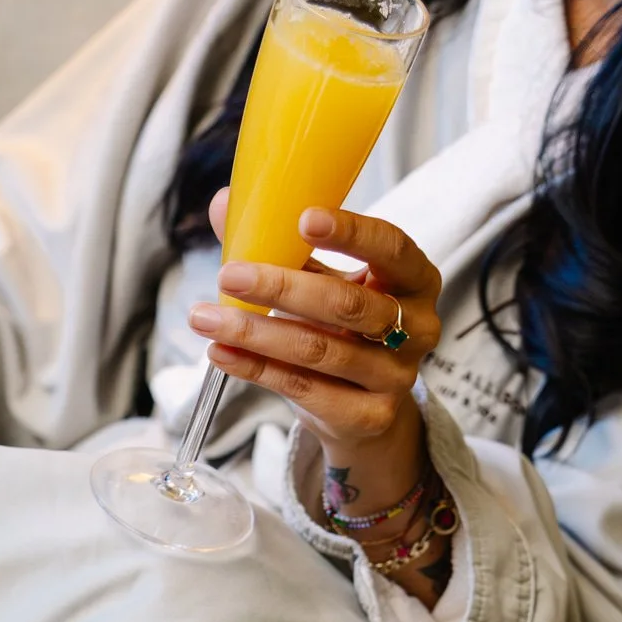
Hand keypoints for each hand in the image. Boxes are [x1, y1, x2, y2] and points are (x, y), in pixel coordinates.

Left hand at [189, 196, 442, 508]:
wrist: (367, 411)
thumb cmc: (344, 330)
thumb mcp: (325, 282)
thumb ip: (285, 248)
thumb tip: (224, 206)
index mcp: (416, 279)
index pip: (391, 248)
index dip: (352, 233)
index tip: (304, 219)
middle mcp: (417, 328)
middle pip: (347, 305)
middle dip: (282, 287)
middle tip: (230, 274)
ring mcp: (395, 377)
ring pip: (319, 350)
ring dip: (254, 332)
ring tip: (204, 317)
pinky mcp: (369, 415)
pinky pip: (303, 388)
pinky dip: (256, 368)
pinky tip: (221, 351)